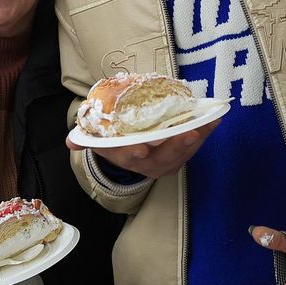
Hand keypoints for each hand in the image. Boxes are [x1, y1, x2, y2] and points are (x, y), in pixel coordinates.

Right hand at [67, 119, 220, 177]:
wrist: (131, 152)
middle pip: (164, 158)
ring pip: (183, 153)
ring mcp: (167, 161)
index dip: (136, 153)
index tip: (142, 148)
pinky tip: (215, 120)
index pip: (132, 158)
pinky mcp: (181, 155)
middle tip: (187, 132)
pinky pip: (195, 146)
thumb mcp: (98, 141)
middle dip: (177, 146)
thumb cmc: (115, 142)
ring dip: (197, 139)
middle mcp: (150, 164)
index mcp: (129, 158)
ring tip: (207, 123)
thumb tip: (71, 141)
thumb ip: (86, 140)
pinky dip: (205, 134)